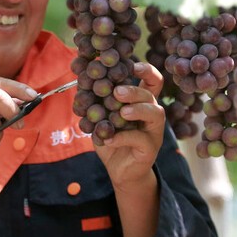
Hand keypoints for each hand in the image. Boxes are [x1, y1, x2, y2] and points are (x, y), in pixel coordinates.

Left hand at [95, 61, 165, 191]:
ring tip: (121, 112)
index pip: (153, 81)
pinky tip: (108, 138)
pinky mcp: (150, 149)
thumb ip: (96, 102)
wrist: (120, 171)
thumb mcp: (101, 118)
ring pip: (155, 114)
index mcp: (142, 102)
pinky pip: (140, 139)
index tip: (132, 65)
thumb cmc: (112, 140)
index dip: (146, 70)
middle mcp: (152, 114)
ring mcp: (154, 131)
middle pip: (150, 94)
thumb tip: (81, 80)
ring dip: (138, 109)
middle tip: (116, 91)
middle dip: (134, 90)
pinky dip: (122, 137)